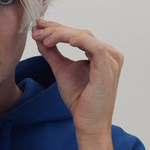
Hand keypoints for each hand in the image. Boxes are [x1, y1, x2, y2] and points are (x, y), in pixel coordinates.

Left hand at [32, 19, 122, 136]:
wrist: (88, 122)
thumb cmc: (79, 100)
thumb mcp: (61, 70)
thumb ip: (52, 53)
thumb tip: (39, 36)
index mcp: (100, 54)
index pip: (77, 35)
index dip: (57, 28)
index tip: (38, 27)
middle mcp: (109, 54)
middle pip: (80, 33)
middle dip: (56, 30)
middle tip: (37, 30)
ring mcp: (111, 60)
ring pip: (85, 37)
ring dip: (62, 34)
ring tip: (45, 38)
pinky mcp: (109, 68)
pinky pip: (95, 48)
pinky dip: (80, 41)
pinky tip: (66, 41)